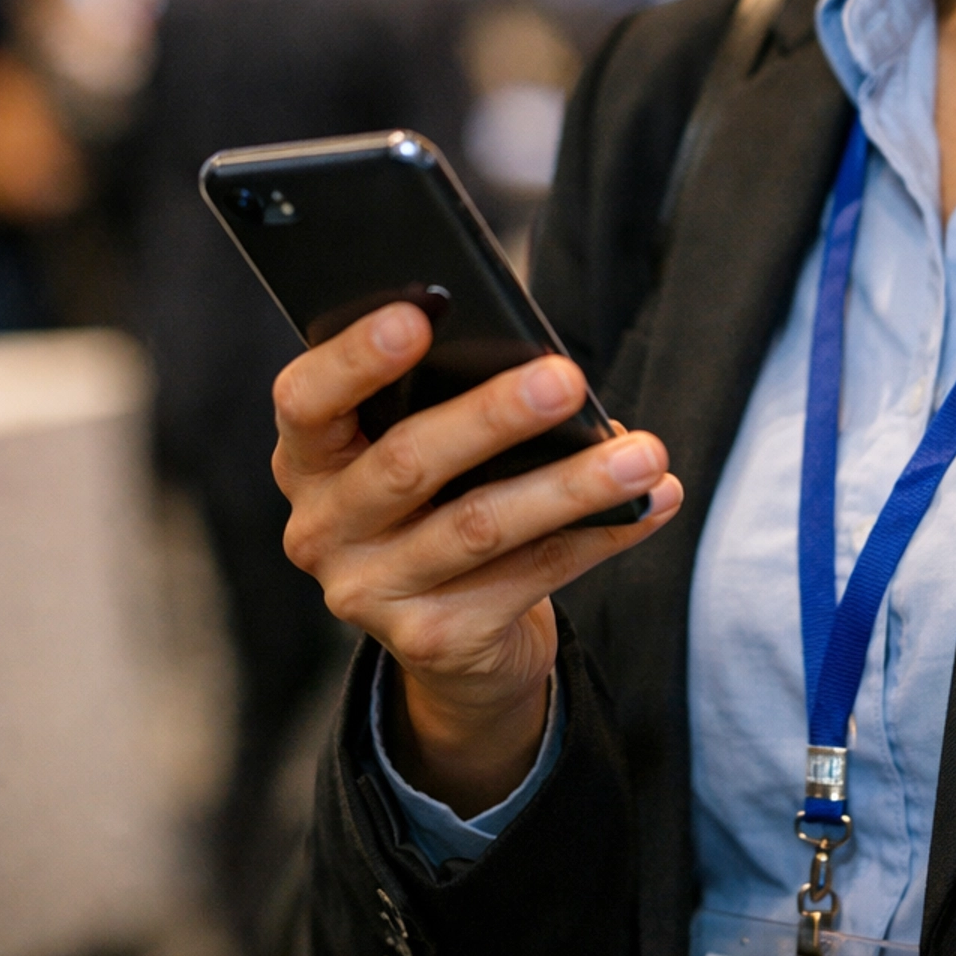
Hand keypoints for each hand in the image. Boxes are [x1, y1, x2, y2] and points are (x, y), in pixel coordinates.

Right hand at [272, 303, 681, 813]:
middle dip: (493, 416)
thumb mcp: (421, 452)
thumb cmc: (441, 500)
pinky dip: (600, 533)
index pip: (305, 400)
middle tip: (565, 378)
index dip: (355, 357)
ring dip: (572, 485)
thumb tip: (540, 368)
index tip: (418, 315)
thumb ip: (442, 404)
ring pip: (479, 526)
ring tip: (642, 453)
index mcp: (308, 458)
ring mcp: (370, 594)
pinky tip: (650, 502)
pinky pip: (531, 575)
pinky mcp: (433, 640)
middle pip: (406, 462)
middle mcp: (322, 529)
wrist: (454, 639)